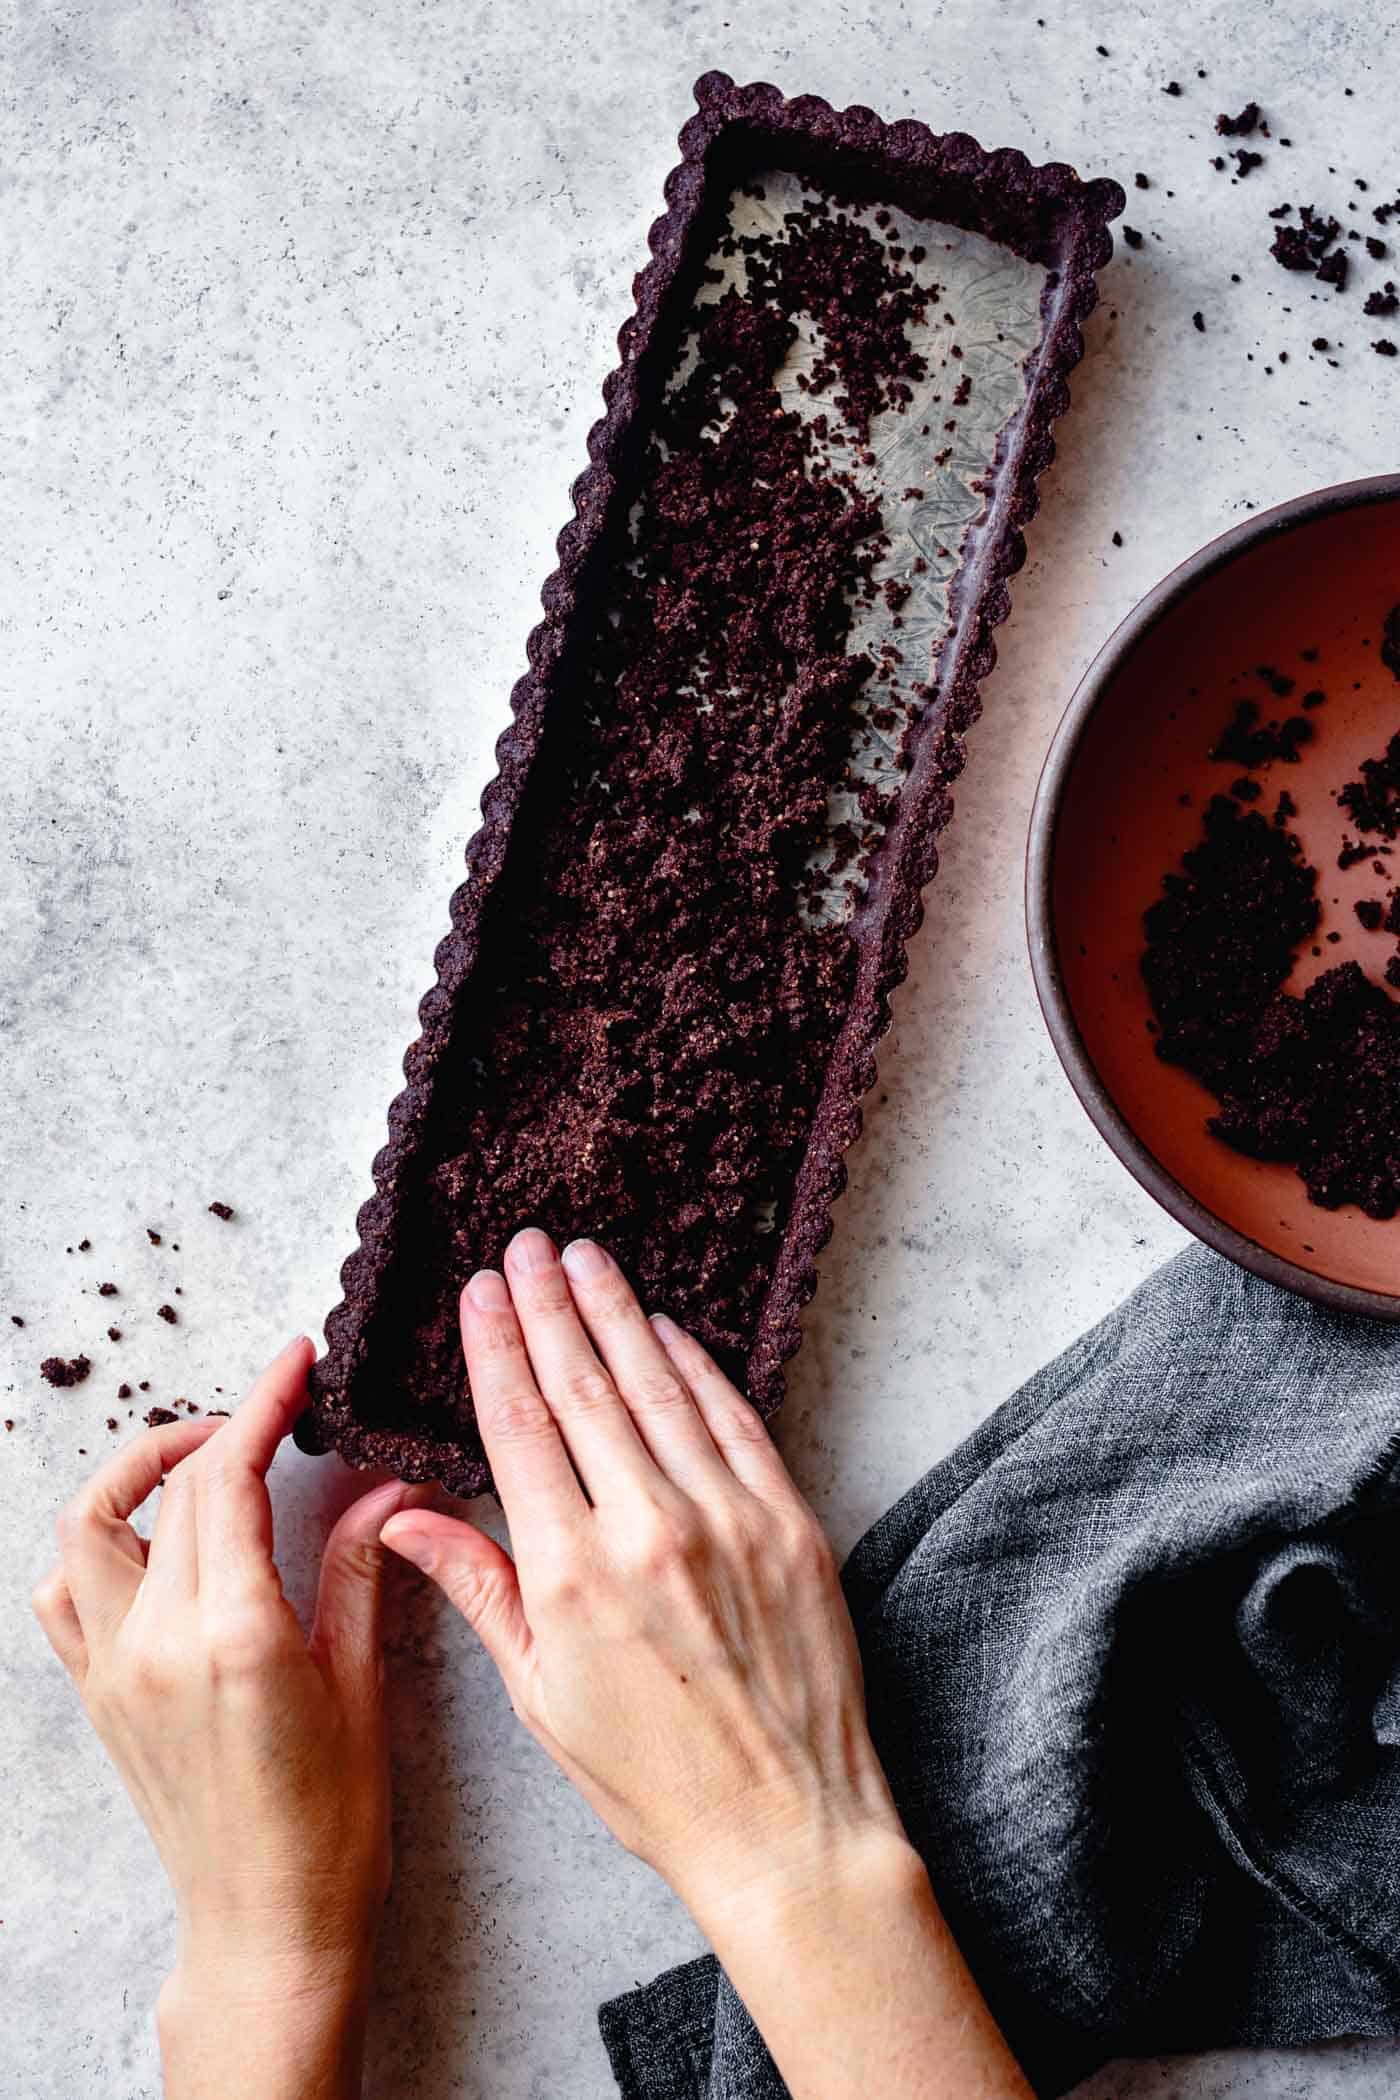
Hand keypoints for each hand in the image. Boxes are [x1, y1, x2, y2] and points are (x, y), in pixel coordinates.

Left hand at [31, 1338, 426, 2099]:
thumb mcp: (362, 1686)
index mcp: (235, 1635)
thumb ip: (363, 1571)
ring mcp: (115, 1670)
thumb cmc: (332, 1824)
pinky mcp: (98, 1696)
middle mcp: (158, 1643)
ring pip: (91, 1528)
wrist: (267, 1924)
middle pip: (174, 1489)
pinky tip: (151, 1543)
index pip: (229, 1479)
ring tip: (202, 1463)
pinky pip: (65, 1594)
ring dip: (140, 1474)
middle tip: (279, 1405)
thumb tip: (392, 1486)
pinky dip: (96, 1545)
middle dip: (227, 1426)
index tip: (294, 1360)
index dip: (263, 1403)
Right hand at [381, 1230, 903, 1920]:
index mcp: (572, 1574)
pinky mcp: (790, 1523)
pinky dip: (699, 1369)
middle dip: (550, 1306)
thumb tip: (401, 1517)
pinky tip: (668, 1329)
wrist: (785, 1823)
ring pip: (659, 1390)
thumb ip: (478, 1588)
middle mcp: (648, 1530)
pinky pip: (735, 1423)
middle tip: (528, 1244)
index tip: (481, 1291)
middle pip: (586, 1387)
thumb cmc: (651, 1776)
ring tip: (588, 1259)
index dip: (497, 1348)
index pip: (520, 1427)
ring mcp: (728, 1520)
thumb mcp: (539, 1694)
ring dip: (619, 1315)